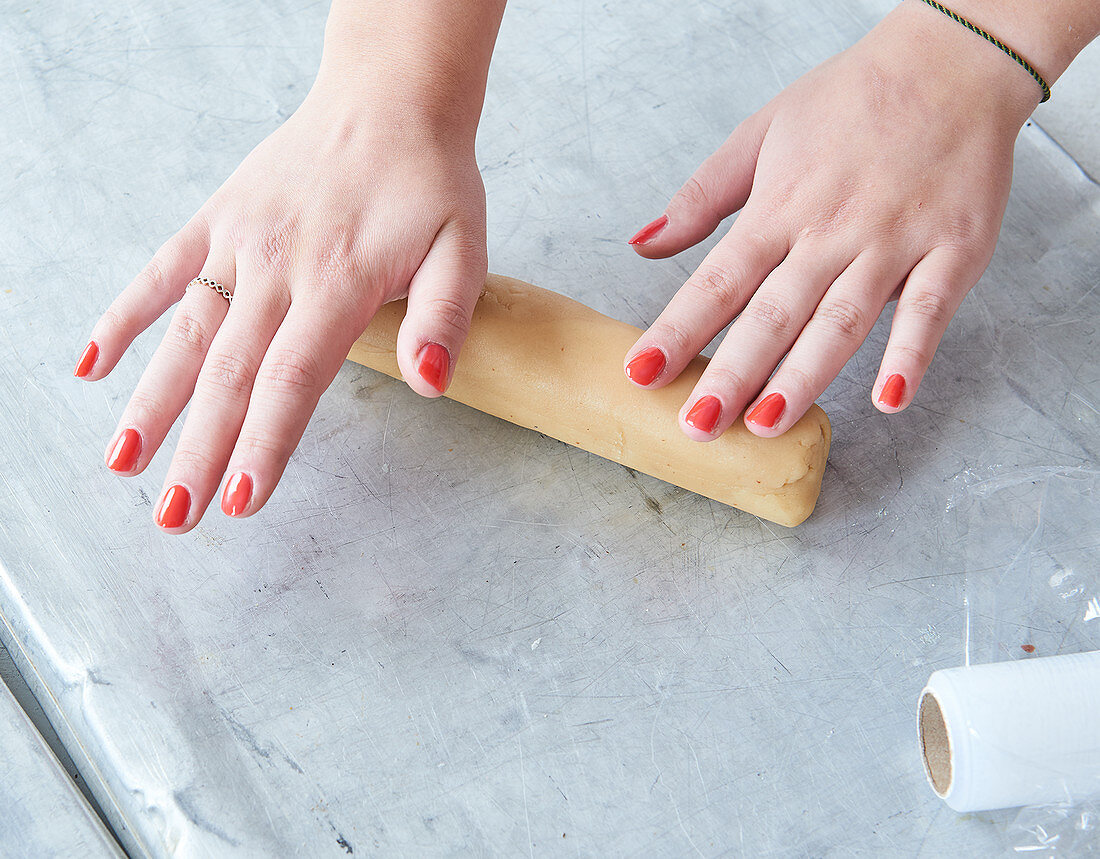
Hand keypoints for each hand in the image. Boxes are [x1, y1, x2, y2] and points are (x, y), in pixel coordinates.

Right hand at [75, 84, 486, 531]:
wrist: (389, 100)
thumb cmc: (429, 183)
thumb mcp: (463, 247)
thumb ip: (444, 318)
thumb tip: (430, 384)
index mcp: (339, 283)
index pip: (293, 381)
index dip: (265, 443)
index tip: (241, 501)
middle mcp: (278, 268)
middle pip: (230, 374)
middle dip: (200, 451)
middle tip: (174, 516)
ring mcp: (239, 243)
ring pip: (186, 334)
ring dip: (152, 402)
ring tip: (122, 464)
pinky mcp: (218, 219)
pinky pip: (161, 271)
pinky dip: (123, 317)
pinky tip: (92, 366)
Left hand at [623, 0, 1040, 439]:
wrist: (952, 61)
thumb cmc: (851, 101)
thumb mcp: (760, 133)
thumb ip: (701, 198)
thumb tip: (643, 244)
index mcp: (779, 206)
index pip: (717, 281)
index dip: (677, 330)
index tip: (640, 374)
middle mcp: (830, 231)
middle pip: (772, 313)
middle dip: (731, 373)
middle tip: (697, 426)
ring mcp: (893, 242)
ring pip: (840, 320)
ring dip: (803, 376)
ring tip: (765, 423)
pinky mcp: (953, 250)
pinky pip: (930, 309)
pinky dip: (911, 354)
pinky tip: (888, 399)